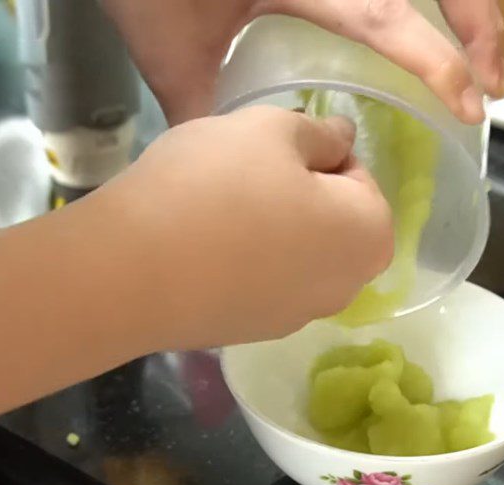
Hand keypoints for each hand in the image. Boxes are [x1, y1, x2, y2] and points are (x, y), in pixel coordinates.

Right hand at [101, 106, 393, 348]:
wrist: (134, 273)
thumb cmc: (215, 188)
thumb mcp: (271, 130)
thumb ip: (320, 132)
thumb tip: (344, 137)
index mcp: (369, 237)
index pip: (362, 181)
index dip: (321, 156)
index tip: (276, 150)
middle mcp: (347, 288)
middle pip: (335, 226)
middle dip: (303, 197)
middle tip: (249, 177)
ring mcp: (301, 318)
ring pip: (300, 257)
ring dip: (276, 232)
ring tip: (222, 212)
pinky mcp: (258, 334)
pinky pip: (267, 285)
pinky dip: (251, 265)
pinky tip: (208, 249)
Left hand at [102, 0, 503, 124]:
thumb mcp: (169, 48)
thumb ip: (204, 106)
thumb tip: (227, 163)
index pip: (387, 17)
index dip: (436, 60)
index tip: (471, 104)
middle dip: (474, 22)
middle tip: (497, 82)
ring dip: (458, 2)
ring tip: (483, 50)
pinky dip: (415, 2)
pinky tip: (430, 20)